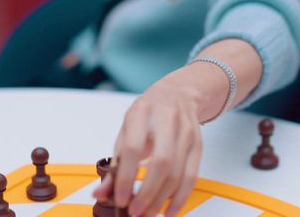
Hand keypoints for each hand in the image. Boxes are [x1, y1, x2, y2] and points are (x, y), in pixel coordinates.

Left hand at [93, 77, 202, 216]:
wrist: (178, 94)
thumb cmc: (147, 113)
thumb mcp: (125, 130)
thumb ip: (114, 163)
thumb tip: (101, 194)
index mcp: (141, 113)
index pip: (133, 149)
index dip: (126, 177)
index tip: (120, 199)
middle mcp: (166, 120)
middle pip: (161, 163)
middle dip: (148, 193)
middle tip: (135, 212)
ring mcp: (186, 132)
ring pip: (177, 172)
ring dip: (162, 199)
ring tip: (148, 213)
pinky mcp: (198, 144)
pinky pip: (192, 175)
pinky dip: (181, 197)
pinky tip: (169, 211)